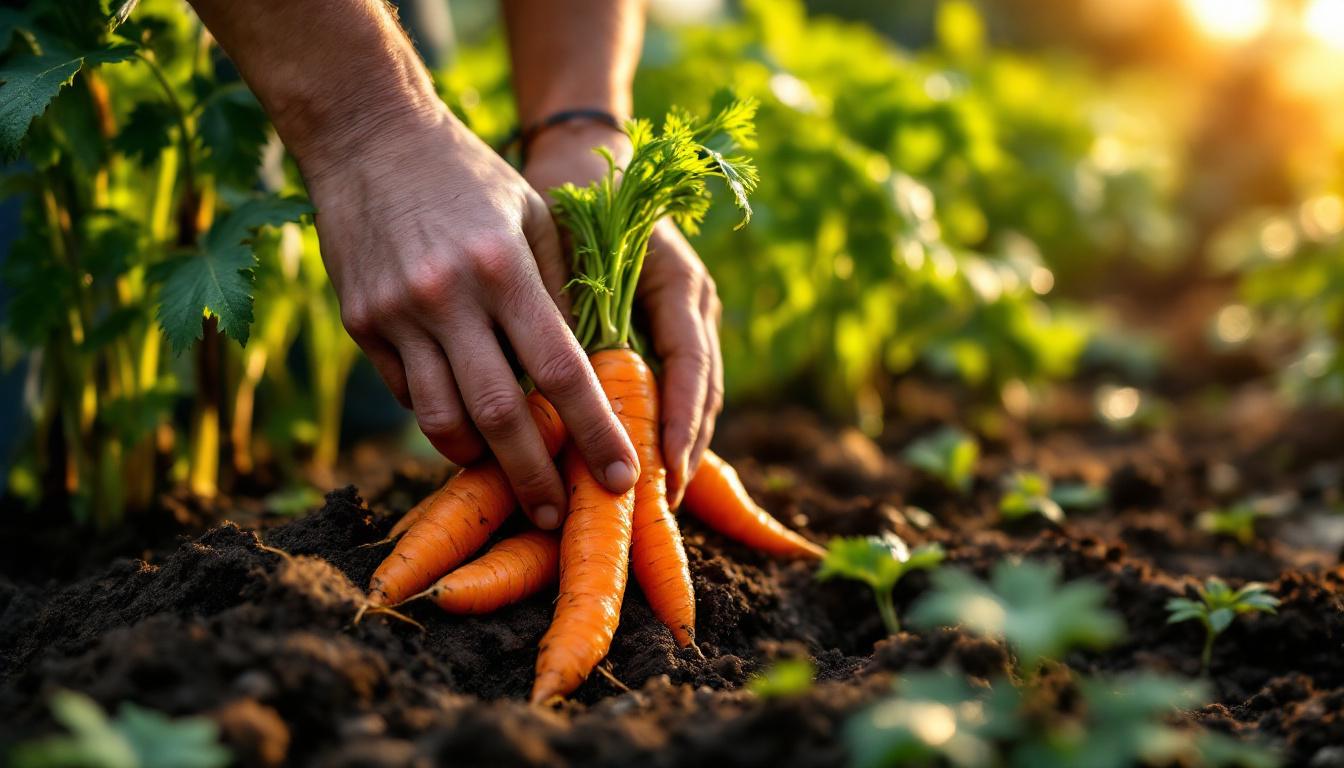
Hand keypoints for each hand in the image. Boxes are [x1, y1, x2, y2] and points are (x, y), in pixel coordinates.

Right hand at [302, 104, 638, 527]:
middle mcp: (447, 297)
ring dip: (479, 459)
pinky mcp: (359, 324)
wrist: (367, 137)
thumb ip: (556, 292)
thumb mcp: (531, 215)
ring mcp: (395, 315)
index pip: (562, 371)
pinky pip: (407, 394)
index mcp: (503, 268)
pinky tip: (464, 420)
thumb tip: (580, 373)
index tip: (623, 476)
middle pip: (500, 415)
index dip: (595, 433)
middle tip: (557, 514)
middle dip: (535, 476)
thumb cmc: (468, 174)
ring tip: (507, 471)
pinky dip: (440, 417)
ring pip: (441, 421)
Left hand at [523, 122, 723, 507]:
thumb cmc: (572, 199)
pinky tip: (642, 460)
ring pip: (696, 393)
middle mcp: (694, 302)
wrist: (582, 160)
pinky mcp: (670, 326)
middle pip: (704, 389)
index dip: (680, 423)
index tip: (665, 472)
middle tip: (661, 505)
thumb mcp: (569, 256)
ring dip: (677, 444)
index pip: (690, 365)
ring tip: (655, 497)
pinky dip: (662, 423)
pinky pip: (676, 384)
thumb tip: (551, 396)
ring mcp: (689, 315)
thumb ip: (573, 320)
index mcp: (680, 280)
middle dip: (685, 448)